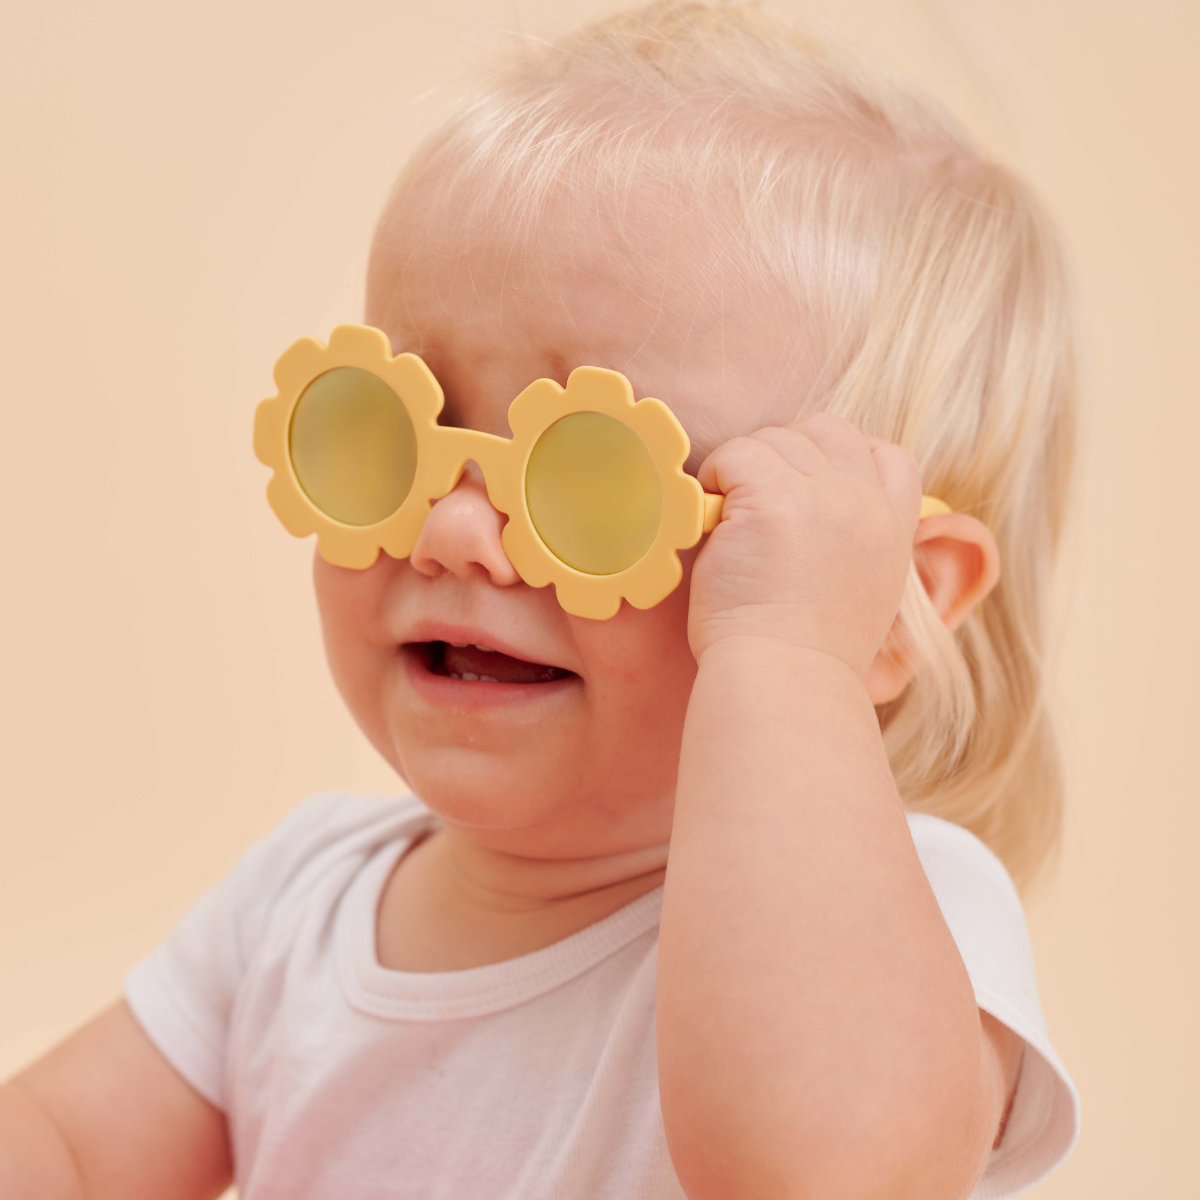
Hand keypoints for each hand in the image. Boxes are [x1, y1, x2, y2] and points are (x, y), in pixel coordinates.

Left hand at [688, 412, 922, 675]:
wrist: (785, 680)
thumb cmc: (807, 653)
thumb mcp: (867, 591)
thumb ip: (857, 542)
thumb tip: (818, 514)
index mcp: (894, 527)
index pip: (889, 455)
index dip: (844, 457)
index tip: (808, 488)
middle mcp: (865, 502)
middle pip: (827, 431)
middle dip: (786, 453)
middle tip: (756, 503)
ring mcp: (823, 496)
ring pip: (776, 439)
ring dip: (744, 469)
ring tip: (732, 523)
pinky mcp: (772, 499)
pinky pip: (736, 454)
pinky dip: (716, 476)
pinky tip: (714, 521)